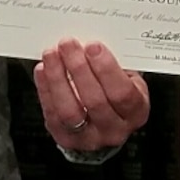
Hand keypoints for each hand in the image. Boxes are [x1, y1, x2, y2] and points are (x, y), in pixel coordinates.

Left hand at [34, 38, 149, 151]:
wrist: (104, 119)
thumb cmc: (116, 90)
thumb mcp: (126, 77)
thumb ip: (112, 63)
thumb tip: (88, 41)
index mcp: (136, 112)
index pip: (122, 93)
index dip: (106, 69)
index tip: (93, 46)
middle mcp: (114, 130)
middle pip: (95, 101)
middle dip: (79, 68)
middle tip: (68, 44)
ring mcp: (89, 138)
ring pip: (70, 111)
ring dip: (58, 78)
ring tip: (51, 54)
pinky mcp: (65, 138)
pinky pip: (52, 114)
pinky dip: (46, 88)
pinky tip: (43, 69)